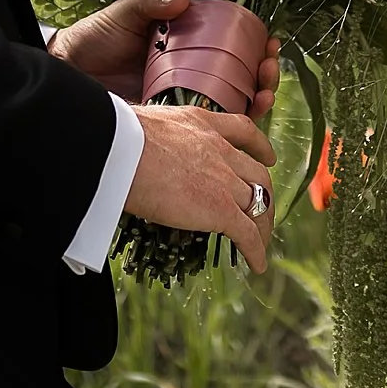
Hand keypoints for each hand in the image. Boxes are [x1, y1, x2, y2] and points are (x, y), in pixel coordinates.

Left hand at [49, 0, 280, 121]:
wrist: (67, 74)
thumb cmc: (95, 39)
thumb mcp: (125, 15)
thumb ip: (150, 3)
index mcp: (187, 44)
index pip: (232, 45)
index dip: (256, 46)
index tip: (269, 43)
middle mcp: (191, 71)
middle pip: (240, 76)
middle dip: (264, 75)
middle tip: (267, 71)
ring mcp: (183, 98)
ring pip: (232, 104)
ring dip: (256, 101)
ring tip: (263, 96)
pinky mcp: (172, 123)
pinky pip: (207, 128)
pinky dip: (230, 128)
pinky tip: (243, 123)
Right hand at [126, 103, 278, 272]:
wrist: (121, 150)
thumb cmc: (119, 137)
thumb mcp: (147, 124)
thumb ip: (155, 137)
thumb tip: (135, 146)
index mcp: (202, 124)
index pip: (242, 131)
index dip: (259, 147)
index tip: (267, 157)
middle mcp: (220, 150)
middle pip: (258, 175)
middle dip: (265, 194)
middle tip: (263, 209)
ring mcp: (224, 180)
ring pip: (258, 204)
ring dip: (263, 224)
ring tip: (261, 240)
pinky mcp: (221, 209)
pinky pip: (247, 233)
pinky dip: (256, 250)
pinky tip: (256, 264)